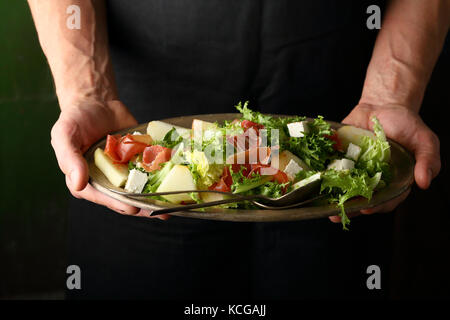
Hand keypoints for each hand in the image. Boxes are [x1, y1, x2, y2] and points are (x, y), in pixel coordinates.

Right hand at [51, 99, 168, 219]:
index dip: (117, 203)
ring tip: (170, 206)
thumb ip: (69, 160)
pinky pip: (149, 170)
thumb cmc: (75, 120)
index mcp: (85, 180)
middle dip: (141, 206)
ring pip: (139, 188)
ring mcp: (123, 170)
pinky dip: (161, 176)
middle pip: (124, 198)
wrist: (96, 101)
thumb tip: (78, 184)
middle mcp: (106, 179)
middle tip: (159, 212)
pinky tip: (174, 183)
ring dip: (154, 198)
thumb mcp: (65, 136)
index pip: (102, 197)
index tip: (132, 208)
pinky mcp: (137, 160)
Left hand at [329, 103, 440, 222]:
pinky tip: (317, 183)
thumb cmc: (407, 125)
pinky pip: (332, 170)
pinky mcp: (341, 159)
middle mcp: (373, 179)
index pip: (387, 200)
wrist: (383, 106)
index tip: (367, 209)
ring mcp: (355, 170)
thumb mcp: (424, 141)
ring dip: (334, 200)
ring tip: (326, 208)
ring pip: (344, 189)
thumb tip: (425, 182)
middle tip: (339, 215)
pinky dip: (324, 177)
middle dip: (350, 209)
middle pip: (362, 199)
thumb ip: (428, 160)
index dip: (377, 206)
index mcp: (394, 181)